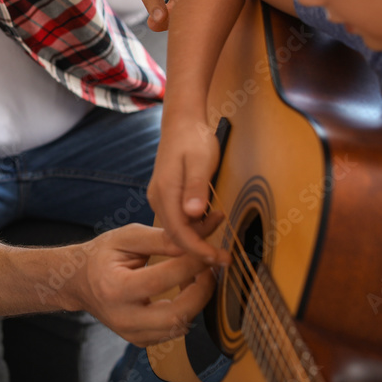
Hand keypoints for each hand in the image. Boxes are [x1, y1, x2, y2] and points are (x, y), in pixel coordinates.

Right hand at [67, 217, 222, 346]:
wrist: (77, 281)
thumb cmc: (102, 254)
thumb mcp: (126, 237)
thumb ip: (162, 239)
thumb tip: (198, 239)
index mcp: (114, 288)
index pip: (162, 280)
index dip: (191, 265)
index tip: (210, 250)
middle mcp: (122, 317)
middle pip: (176, 315)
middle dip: (202, 292)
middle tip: (210, 268)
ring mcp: (130, 333)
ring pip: (178, 327)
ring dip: (196, 301)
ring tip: (197, 276)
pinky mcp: (139, 340)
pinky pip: (173, 331)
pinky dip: (185, 311)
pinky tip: (184, 290)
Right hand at [147, 119, 228, 265]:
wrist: (182, 123)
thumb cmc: (194, 139)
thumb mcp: (201, 161)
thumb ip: (197, 188)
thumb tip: (194, 213)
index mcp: (165, 192)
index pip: (178, 232)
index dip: (197, 250)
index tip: (217, 259)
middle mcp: (158, 197)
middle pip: (175, 234)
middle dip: (198, 249)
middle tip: (224, 257)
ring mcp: (160, 197)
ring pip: (176, 228)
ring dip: (197, 237)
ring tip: (220, 234)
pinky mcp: (166, 195)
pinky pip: (177, 219)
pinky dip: (194, 226)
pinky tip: (210, 220)